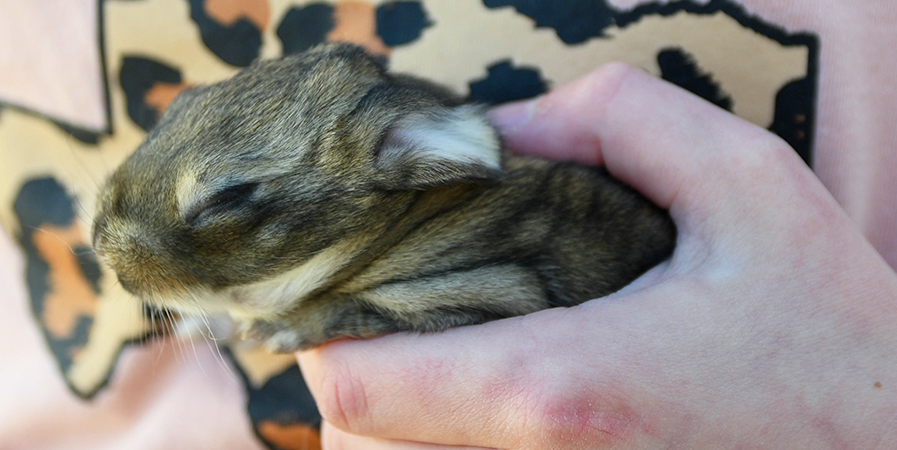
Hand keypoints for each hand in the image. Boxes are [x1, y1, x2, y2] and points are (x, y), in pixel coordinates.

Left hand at [296, 63, 896, 448]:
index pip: (352, 384)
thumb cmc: (836, 339)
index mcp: (557, 388)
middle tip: (401, 311)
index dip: (331, 327)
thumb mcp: (750, 189)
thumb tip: (496, 136)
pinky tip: (479, 406)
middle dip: (359, 369)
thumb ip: (616, 123)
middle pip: (355, 440)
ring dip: (393, 418)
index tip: (360, 283)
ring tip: (440, 357)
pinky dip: (434, 444)